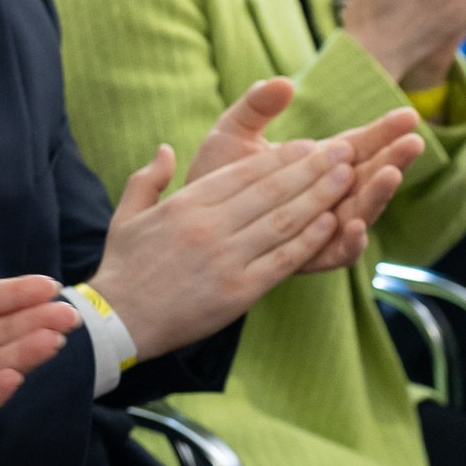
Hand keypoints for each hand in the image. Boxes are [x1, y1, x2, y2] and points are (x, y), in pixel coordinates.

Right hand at [91, 118, 354, 358]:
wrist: (118, 320)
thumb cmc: (124, 267)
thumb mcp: (126, 216)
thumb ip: (148, 179)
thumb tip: (166, 149)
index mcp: (184, 205)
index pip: (244, 173)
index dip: (282, 157)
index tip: (310, 144)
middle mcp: (208, 227)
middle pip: (271, 191)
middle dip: (312, 169)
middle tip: (344, 152)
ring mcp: (225, 259)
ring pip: (284, 221)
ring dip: (320, 197)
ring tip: (348, 178)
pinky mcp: (238, 291)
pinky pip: (283, 259)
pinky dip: (310, 239)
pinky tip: (332, 223)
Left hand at [184, 79, 420, 276]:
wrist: (186, 225)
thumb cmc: (213, 175)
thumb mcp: (232, 134)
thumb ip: (255, 107)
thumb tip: (281, 82)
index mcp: (316, 165)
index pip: (359, 146)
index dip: (384, 131)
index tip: (407, 115)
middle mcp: (327, 197)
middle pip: (369, 178)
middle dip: (393, 159)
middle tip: (412, 142)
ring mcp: (320, 229)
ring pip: (360, 213)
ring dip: (377, 196)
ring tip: (390, 175)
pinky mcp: (306, 259)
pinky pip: (336, 253)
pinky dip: (349, 241)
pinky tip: (356, 224)